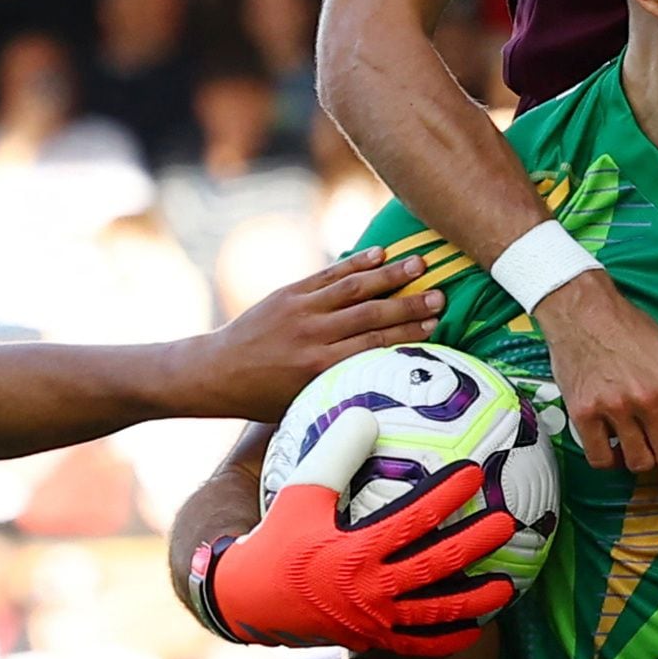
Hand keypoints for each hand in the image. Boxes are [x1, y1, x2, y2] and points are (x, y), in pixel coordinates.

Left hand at [183, 255, 445, 418]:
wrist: (217, 372)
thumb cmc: (264, 397)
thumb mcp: (304, 404)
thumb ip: (341, 390)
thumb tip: (385, 389)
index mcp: (320, 368)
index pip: (375, 345)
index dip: (408, 334)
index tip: (436, 325)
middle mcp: (314, 336)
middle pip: (371, 314)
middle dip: (409, 304)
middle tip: (440, 296)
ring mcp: (301, 310)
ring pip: (353, 288)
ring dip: (389, 275)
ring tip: (420, 263)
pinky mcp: (289, 294)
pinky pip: (328, 275)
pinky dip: (355, 263)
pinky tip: (380, 254)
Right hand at [195, 413, 519, 651]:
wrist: (248, 601)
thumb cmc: (276, 540)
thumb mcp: (299, 492)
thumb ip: (334, 454)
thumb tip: (364, 414)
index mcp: (354, 551)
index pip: (412, 519)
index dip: (446, 495)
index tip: (474, 473)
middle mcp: (369, 589)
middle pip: (435, 566)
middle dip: (476, 544)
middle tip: (508, 523)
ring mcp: (373, 620)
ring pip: (435, 612)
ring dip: (474, 600)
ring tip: (509, 586)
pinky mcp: (372, 640)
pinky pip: (417, 645)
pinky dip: (448, 639)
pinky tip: (475, 628)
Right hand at [538, 271, 657, 479]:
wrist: (585, 311)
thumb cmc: (630, 328)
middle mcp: (650, 399)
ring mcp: (616, 408)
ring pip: (637, 463)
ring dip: (638, 460)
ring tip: (636, 448)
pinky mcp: (585, 413)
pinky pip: (601, 458)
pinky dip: (608, 459)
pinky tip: (611, 448)